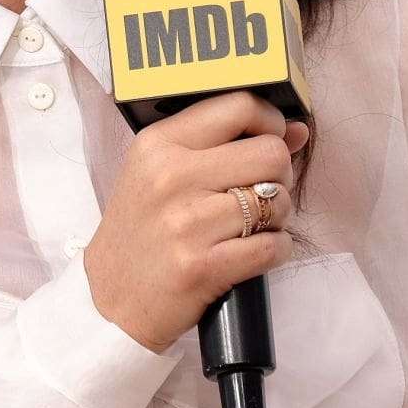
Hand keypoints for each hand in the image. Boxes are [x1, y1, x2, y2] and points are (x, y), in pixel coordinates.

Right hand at [84, 90, 306, 353]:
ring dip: (278, 217)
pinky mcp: (202, 266)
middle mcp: (171, 176)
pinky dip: (276, 250)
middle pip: (270, 152)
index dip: (272, 123)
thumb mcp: (160, 173)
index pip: (240, 106)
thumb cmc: (141, 233)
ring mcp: (187, 222)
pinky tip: (254, 252)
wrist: (109, 301)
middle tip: (259, 194)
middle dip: (279, 175)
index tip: (270, 142)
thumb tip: (298, 131)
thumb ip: (224, 145)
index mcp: (159, 143)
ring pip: (277, 200)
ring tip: (251, 227)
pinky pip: (273, 246)